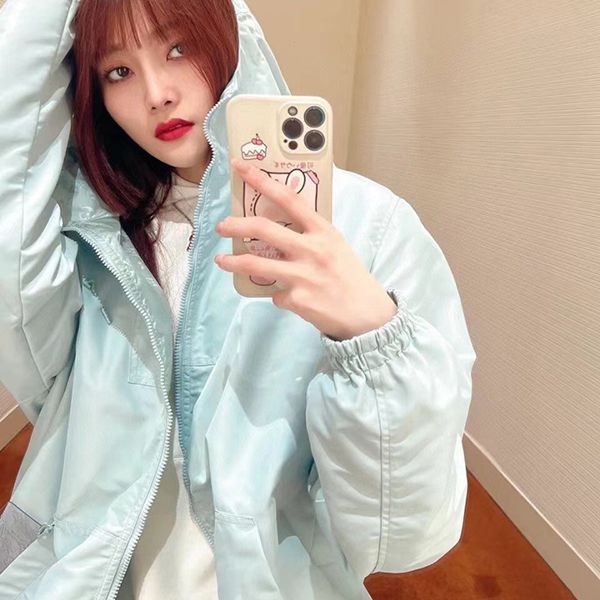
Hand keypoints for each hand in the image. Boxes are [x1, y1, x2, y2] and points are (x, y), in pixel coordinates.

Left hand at [214, 158, 397, 340]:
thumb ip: (311, 235)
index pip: (288, 199)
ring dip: (233, 262)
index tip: (240, 167)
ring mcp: (303, 275)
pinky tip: (289, 297)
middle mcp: (312, 250)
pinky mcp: (297, 300)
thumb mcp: (336, 246)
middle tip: (222, 226)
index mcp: (323, 231)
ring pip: (255, 264)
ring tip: (222, 261)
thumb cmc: (350, 277)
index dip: (261, 180)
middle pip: (264, 229)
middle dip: (236, 225)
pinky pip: (275, 295)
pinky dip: (277, 295)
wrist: (367, 315)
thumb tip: (278, 229)